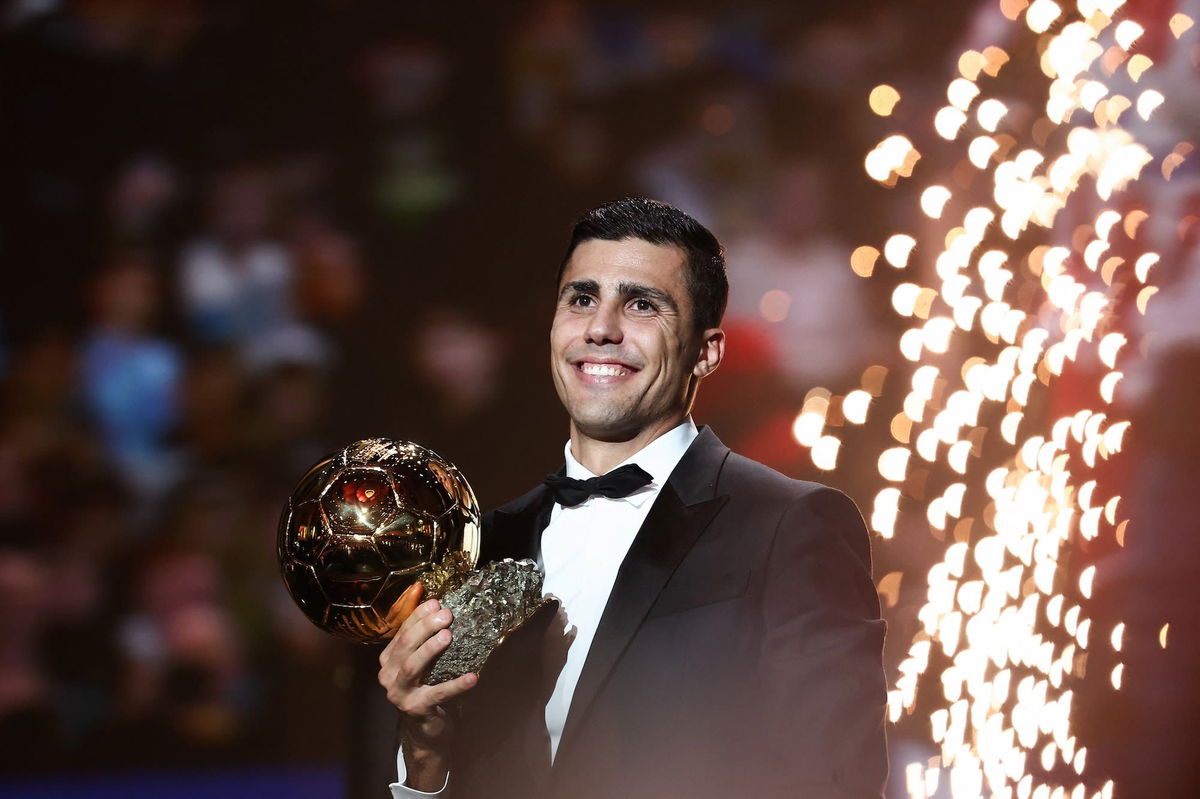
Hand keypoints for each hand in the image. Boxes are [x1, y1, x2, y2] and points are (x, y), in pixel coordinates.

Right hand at [378, 582, 477, 789]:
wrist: (425, 730)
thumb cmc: (426, 688)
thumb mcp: (422, 663)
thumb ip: (424, 640)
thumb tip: (439, 607)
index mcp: (388, 660)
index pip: (401, 632)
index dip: (418, 616)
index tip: (437, 603)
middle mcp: (388, 675)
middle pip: (405, 646)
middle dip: (425, 628)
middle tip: (446, 615)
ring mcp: (399, 694)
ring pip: (411, 666)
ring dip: (430, 649)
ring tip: (448, 636)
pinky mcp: (416, 709)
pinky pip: (437, 693)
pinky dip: (455, 684)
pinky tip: (473, 677)